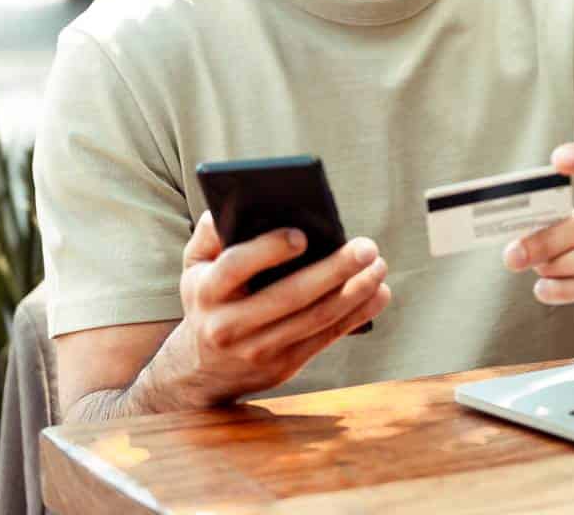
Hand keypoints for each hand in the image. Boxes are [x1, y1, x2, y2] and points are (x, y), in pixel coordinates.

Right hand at [150, 212, 390, 409]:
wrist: (202, 370)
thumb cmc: (207, 299)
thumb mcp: (195, 267)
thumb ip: (209, 234)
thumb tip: (234, 203)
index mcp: (207, 292)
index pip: (236, 267)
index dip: (268, 250)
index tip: (303, 234)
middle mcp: (229, 325)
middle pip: (289, 296)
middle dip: (333, 270)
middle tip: (366, 247)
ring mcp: (258, 350)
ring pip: (314, 320)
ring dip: (354, 293)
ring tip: (379, 267)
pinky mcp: (283, 367)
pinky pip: (326, 338)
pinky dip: (356, 315)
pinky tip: (378, 294)